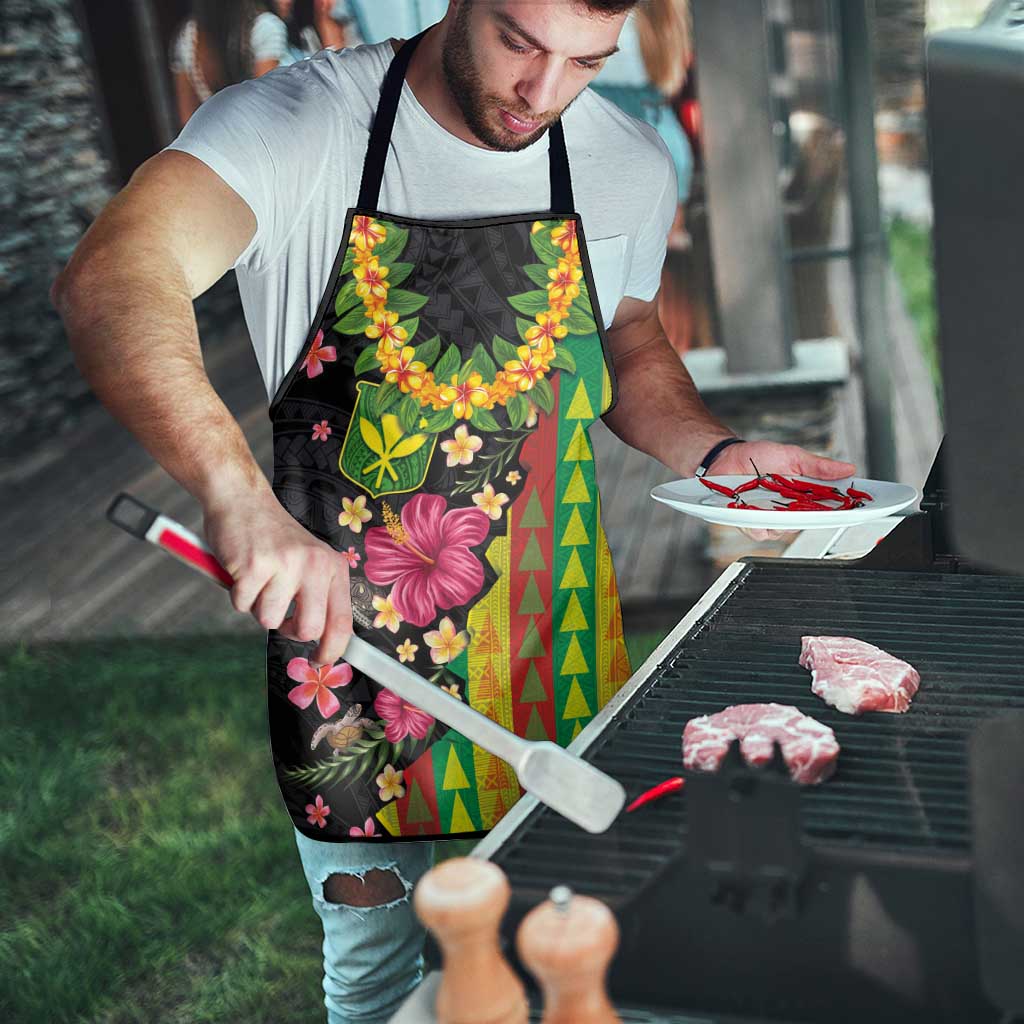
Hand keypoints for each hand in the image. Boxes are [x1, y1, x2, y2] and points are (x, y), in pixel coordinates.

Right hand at [203, 487, 352, 666]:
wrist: (242, 500)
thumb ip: (318, 596)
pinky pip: (242, 605)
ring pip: (269, 620)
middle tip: (279, 614)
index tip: (320, 662)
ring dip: (258, 607)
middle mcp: (314, 565)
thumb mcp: (309, 561)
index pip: (342, 621)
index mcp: (333, 567)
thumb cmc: (274, 538)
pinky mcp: (253, 566)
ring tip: (259, 579)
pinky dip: (237, 594)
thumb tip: (324, 644)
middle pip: (308, 629)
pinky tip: (242, 570)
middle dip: (289, 631)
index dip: (332, 650)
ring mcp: (285, 564)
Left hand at [709, 440, 856, 542]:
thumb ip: (818, 466)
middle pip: (808, 523)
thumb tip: (848, 468)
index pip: (828, 507)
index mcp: (803, 495)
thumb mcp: (792, 456)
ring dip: (781, 519)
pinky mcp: (750, 523)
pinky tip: (755, 512)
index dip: (844, 510)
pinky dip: (758, 524)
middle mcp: (788, 510)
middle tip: (813, 506)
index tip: (857, 508)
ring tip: (775, 504)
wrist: (726, 457)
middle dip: (812, 517)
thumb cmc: (758, 457)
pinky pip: (759, 532)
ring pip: (784, 531)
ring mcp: (769, 518)